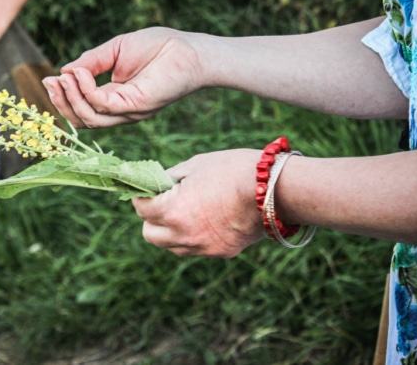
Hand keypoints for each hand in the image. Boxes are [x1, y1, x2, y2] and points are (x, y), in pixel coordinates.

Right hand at [43, 27, 204, 127]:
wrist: (189, 48)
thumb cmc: (158, 47)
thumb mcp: (115, 50)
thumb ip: (91, 62)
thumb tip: (65, 71)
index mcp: (115, 98)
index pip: (83, 109)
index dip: (64, 98)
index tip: (50, 79)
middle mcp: (121, 110)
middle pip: (82, 120)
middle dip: (62, 103)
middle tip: (51, 82)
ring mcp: (129, 112)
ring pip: (90, 119)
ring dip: (71, 99)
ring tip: (64, 78)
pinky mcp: (137, 107)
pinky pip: (103, 106)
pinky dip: (86, 91)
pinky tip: (81, 74)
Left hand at [132, 149, 263, 257]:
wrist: (275, 188)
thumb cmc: (233, 169)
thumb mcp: (196, 165)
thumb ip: (172, 177)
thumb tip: (159, 183)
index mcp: (173, 210)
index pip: (142, 209)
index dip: (141, 196)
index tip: (146, 188)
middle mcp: (184, 235)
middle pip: (150, 235)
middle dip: (151, 218)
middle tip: (162, 202)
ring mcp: (203, 247)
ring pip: (172, 247)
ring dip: (170, 232)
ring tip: (183, 212)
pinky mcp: (221, 252)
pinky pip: (195, 249)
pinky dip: (192, 237)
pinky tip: (204, 220)